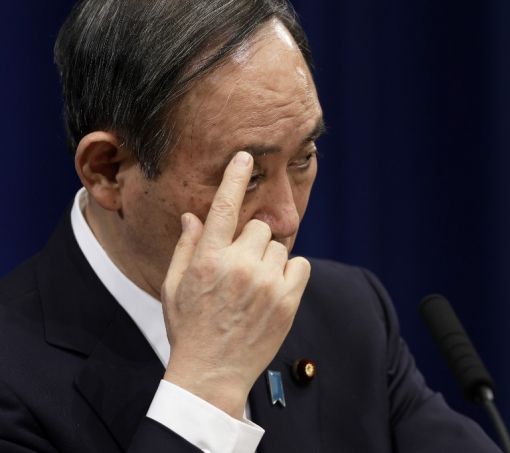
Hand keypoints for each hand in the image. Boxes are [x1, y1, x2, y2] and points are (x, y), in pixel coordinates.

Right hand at [160, 151, 310, 417]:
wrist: (212, 373)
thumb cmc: (188, 328)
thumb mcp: (173, 287)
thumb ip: (186, 247)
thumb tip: (194, 216)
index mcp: (208, 259)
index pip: (225, 207)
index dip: (235, 177)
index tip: (245, 156)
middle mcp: (239, 266)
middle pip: (259, 227)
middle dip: (251, 241)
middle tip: (241, 266)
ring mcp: (266, 284)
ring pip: (279, 246)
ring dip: (269, 259)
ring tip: (254, 285)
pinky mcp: (288, 301)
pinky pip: (301, 265)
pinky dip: (291, 273)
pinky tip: (273, 290)